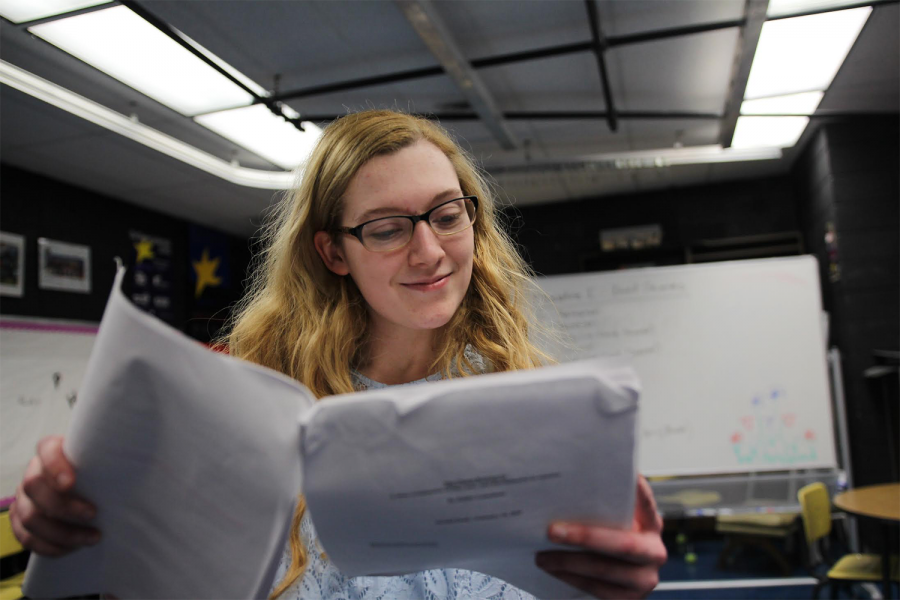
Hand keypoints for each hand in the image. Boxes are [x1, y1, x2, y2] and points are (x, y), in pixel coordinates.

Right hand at [9, 435, 100, 555]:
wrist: (91, 494)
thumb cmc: (102, 474)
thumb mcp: (107, 462)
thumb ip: (112, 459)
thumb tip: (135, 465)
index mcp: (52, 451)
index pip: (46, 449)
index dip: (54, 466)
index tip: (71, 483)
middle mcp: (34, 472)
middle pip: (33, 486)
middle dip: (63, 505)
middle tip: (93, 514)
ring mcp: (24, 499)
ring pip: (30, 517)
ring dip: (62, 533)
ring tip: (92, 537)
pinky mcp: (21, 522)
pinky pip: (27, 538)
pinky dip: (51, 547)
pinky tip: (74, 548)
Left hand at [536, 475, 666, 598]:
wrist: (612, 580)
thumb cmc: (606, 544)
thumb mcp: (611, 522)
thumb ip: (601, 506)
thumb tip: (572, 481)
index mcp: (650, 523)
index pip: (645, 501)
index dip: (636, 489)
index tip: (621, 475)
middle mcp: (654, 551)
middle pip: (623, 544)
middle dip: (584, 536)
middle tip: (552, 531)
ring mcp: (644, 578)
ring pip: (604, 570)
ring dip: (567, 562)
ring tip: (541, 555)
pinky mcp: (629, 599)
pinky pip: (596, 589)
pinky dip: (569, 578)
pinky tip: (552, 570)